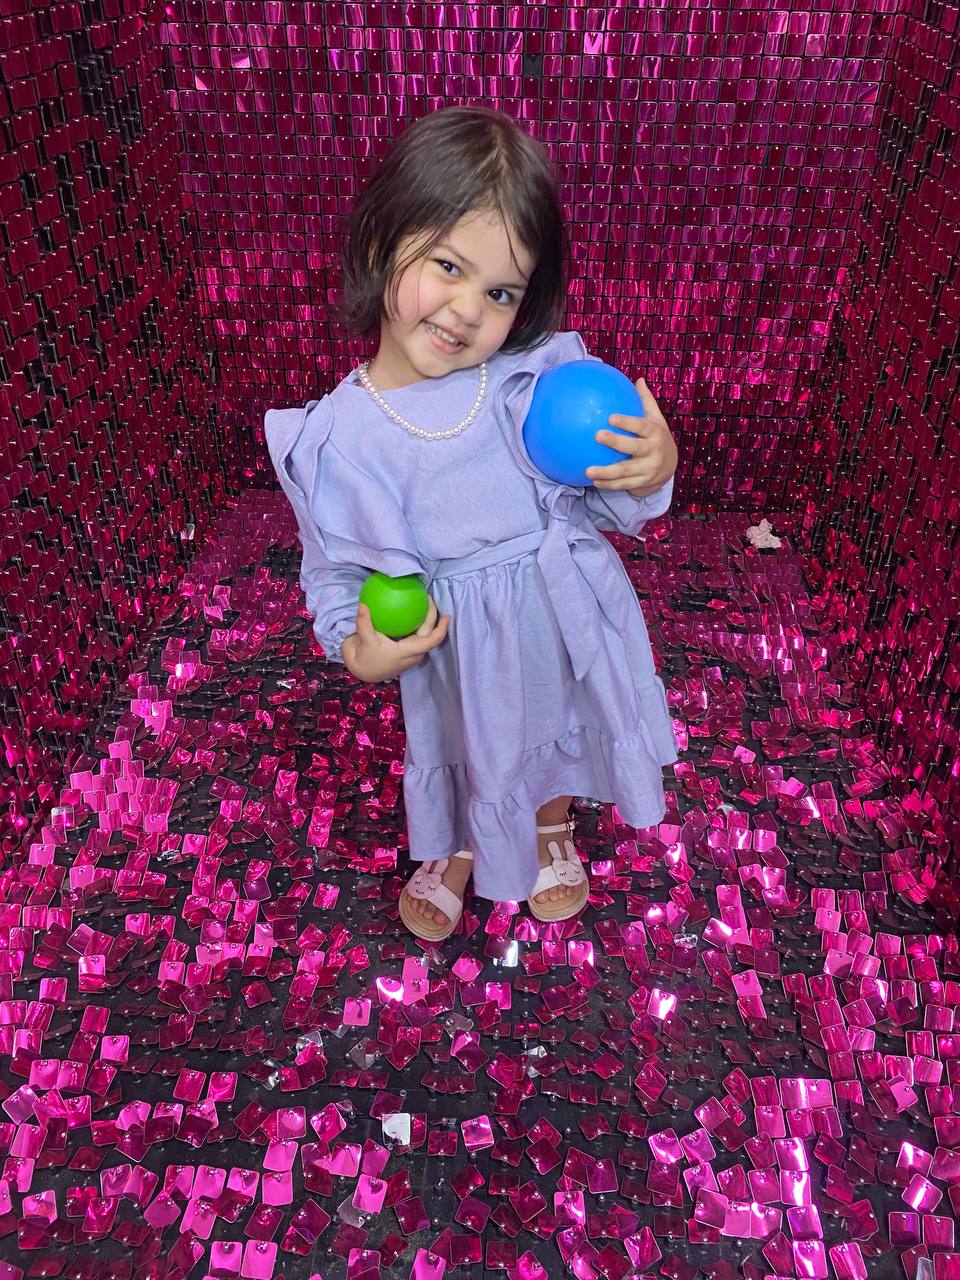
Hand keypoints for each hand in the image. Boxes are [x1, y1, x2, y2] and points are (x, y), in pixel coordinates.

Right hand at [341, 597, 450, 683]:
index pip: (431, 641)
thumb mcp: (364, 640)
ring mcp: (411, 652)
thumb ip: (364, 623)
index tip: (447, 615)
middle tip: (428, 598)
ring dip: (427, 619)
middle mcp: (414, 653)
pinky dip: (417, 622)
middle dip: (433, 616)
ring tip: (424, 601)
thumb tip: (363, 605)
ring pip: (425, 634)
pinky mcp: (407, 650)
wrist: (361, 671)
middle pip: (430, 633)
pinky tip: (412, 609)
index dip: (441, 629)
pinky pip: (417, 635)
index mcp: (408, 652)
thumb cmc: (366, 659)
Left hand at [585, 377, 677, 494]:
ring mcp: (648, 469)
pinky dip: (609, 485)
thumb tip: (638, 379)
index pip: (642, 426)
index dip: (628, 422)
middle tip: (597, 436)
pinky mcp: (642, 482)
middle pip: (634, 447)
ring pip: (626, 471)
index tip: (611, 417)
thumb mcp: (656, 419)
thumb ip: (645, 401)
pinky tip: (594, 482)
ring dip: (606, 472)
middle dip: (616, 442)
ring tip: (588, 470)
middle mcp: (653, 451)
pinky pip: (624, 484)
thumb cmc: (657, 436)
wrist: (670, 466)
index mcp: (655, 433)